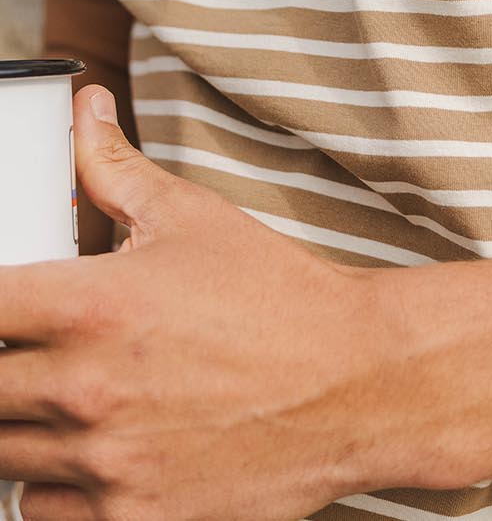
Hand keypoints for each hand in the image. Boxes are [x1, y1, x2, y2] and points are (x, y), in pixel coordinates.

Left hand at [0, 86, 401, 520]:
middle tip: (35, 347)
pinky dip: (50, 485)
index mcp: (93, 304)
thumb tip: (83, 113)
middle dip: (1, 362)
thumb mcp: (193, 217)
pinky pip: (38, 513)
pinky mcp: (130, 520)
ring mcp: (104, 462)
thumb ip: (114, 168)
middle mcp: (87, 388)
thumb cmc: (278, 297)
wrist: (356, 382)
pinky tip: (88, 449)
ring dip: (19, 422)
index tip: (5, 302)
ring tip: (65, 395)